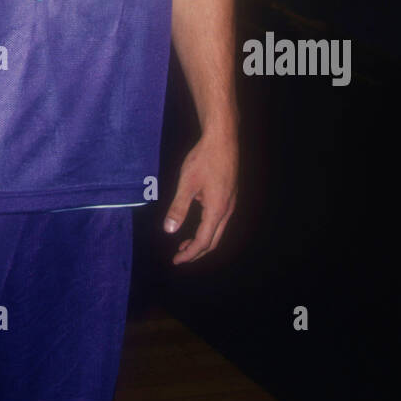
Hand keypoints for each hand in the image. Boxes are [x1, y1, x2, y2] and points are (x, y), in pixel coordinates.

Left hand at [162, 126, 237, 264]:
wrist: (222, 139)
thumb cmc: (203, 159)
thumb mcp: (186, 183)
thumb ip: (178, 208)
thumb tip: (169, 230)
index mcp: (216, 210)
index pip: (204, 242)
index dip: (190, 254)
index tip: (176, 261)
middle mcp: (227, 210)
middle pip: (214, 240)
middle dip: (196, 252)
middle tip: (179, 257)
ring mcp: (231, 202)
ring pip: (218, 231)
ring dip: (202, 240)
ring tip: (184, 244)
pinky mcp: (230, 195)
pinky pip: (220, 220)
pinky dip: (207, 228)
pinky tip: (196, 222)